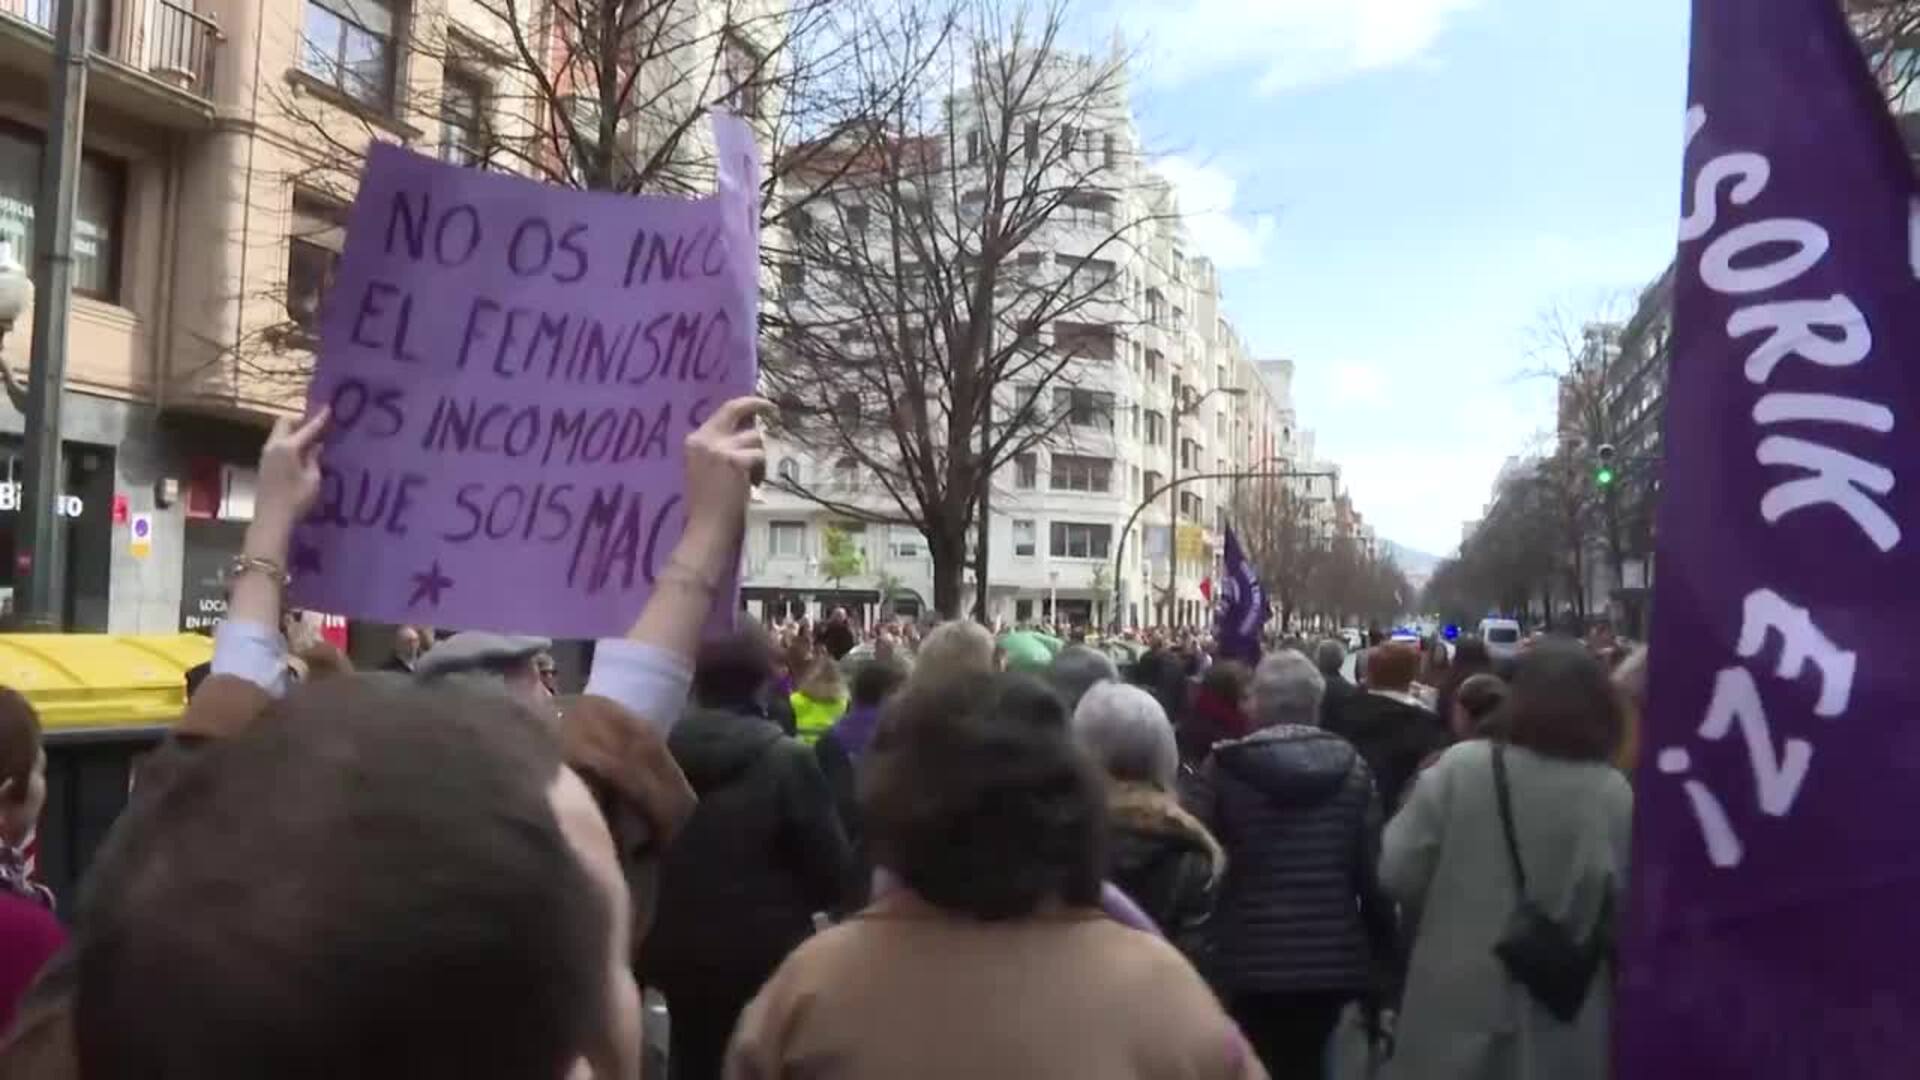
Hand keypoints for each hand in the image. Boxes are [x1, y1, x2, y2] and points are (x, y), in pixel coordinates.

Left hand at [254, 408, 329, 532]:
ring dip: (294, 431)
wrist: (271, 519)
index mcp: (287, 447)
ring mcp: (266, 455)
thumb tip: (317, 446)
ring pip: (280, 433)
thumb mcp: (313, 479)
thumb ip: (314, 458)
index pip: (307, 428)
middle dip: (301, 420)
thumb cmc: (296, 500)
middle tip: (317, 423)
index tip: (329, 408)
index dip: (319, 418)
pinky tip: (300, 451)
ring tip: (310, 437)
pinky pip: (277, 444)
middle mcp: (273, 446)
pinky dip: (289, 441)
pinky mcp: (264, 464)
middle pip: (285, 422)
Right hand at [679, 396, 770, 547]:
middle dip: (757, 404)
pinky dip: (761, 471)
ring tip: (752, 478)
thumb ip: (718, 448)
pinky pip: (759, 457)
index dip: (743, 405)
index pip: (722, 412)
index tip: (759, 405)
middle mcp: (705, 439)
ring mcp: (720, 449)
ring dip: (759, 457)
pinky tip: (753, 485)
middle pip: (736, 409)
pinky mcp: (736, 462)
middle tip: (772, 408)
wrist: (706, 528)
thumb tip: (746, 431)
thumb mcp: (704, 469)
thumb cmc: (707, 505)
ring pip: (754, 438)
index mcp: (694, 441)